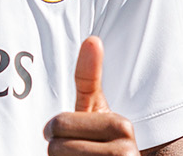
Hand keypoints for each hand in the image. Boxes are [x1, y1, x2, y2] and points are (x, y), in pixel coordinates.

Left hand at [44, 36, 138, 155]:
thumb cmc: (101, 143)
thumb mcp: (95, 111)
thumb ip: (90, 78)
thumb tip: (93, 39)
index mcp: (122, 125)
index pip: (58, 124)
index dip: (56, 132)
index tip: (76, 136)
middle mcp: (126, 152)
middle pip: (56, 147)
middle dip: (59, 151)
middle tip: (78, 153)